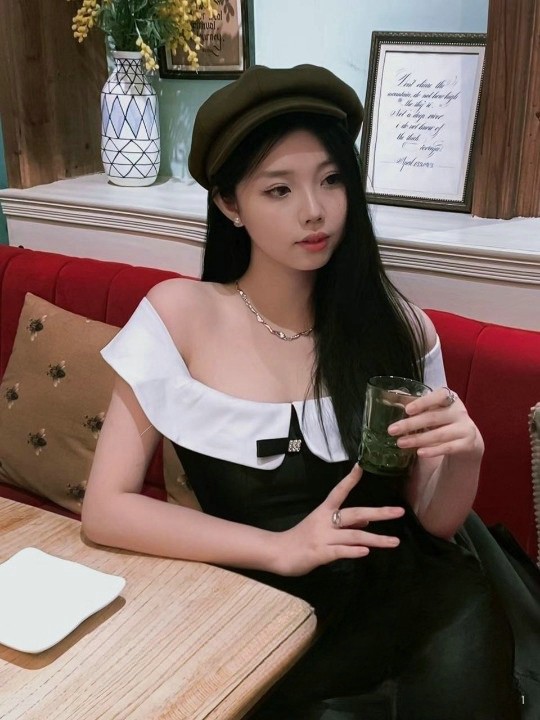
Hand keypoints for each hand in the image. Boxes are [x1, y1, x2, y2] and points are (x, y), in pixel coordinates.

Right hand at [272, 464, 404, 576]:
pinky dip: (353, 552)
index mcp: (324, 511)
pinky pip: (340, 552)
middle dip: (378, 513)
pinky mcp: (320, 553)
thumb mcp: (322, 526)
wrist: (278, 552)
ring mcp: (323, 537)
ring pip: (353, 536)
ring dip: (375, 539)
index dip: (350, 479)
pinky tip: (365, 552)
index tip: (361, 466)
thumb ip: (345, 524)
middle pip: (355, 514)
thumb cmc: (301, 538)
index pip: (339, 492)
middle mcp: (325, 521)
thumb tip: (367, 521)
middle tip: (399, 511)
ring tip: (394, 542)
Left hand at [388, 387, 483, 459]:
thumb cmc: (443, 420)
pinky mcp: (467, 444)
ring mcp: (465, 428)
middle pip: (433, 417)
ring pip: (439, 434)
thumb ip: (416, 405)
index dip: (423, 402)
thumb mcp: (433, 410)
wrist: (467, 439)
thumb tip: (389, 400)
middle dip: (411, 424)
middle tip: (392, 430)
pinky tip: (419, 452)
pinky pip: (448, 448)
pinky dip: (433, 450)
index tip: (407, 410)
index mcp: (450, 398)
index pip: (439, 396)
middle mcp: (459, 411)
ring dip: (418, 439)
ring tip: (400, 443)